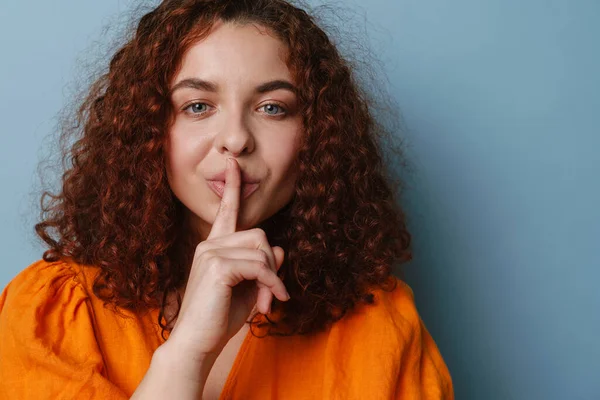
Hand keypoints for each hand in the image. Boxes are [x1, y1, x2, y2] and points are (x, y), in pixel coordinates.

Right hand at [165, 158, 289, 360]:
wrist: (197, 344)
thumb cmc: (219, 318)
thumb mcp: (248, 289)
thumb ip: (262, 267)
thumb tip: (279, 248)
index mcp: (214, 246)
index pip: (226, 211)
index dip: (232, 187)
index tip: (233, 163)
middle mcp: (209, 244)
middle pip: (259, 235)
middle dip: (272, 266)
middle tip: (273, 295)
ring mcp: (211, 252)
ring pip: (262, 250)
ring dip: (273, 280)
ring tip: (267, 303)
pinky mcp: (217, 265)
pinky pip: (259, 266)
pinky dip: (270, 284)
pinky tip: (266, 304)